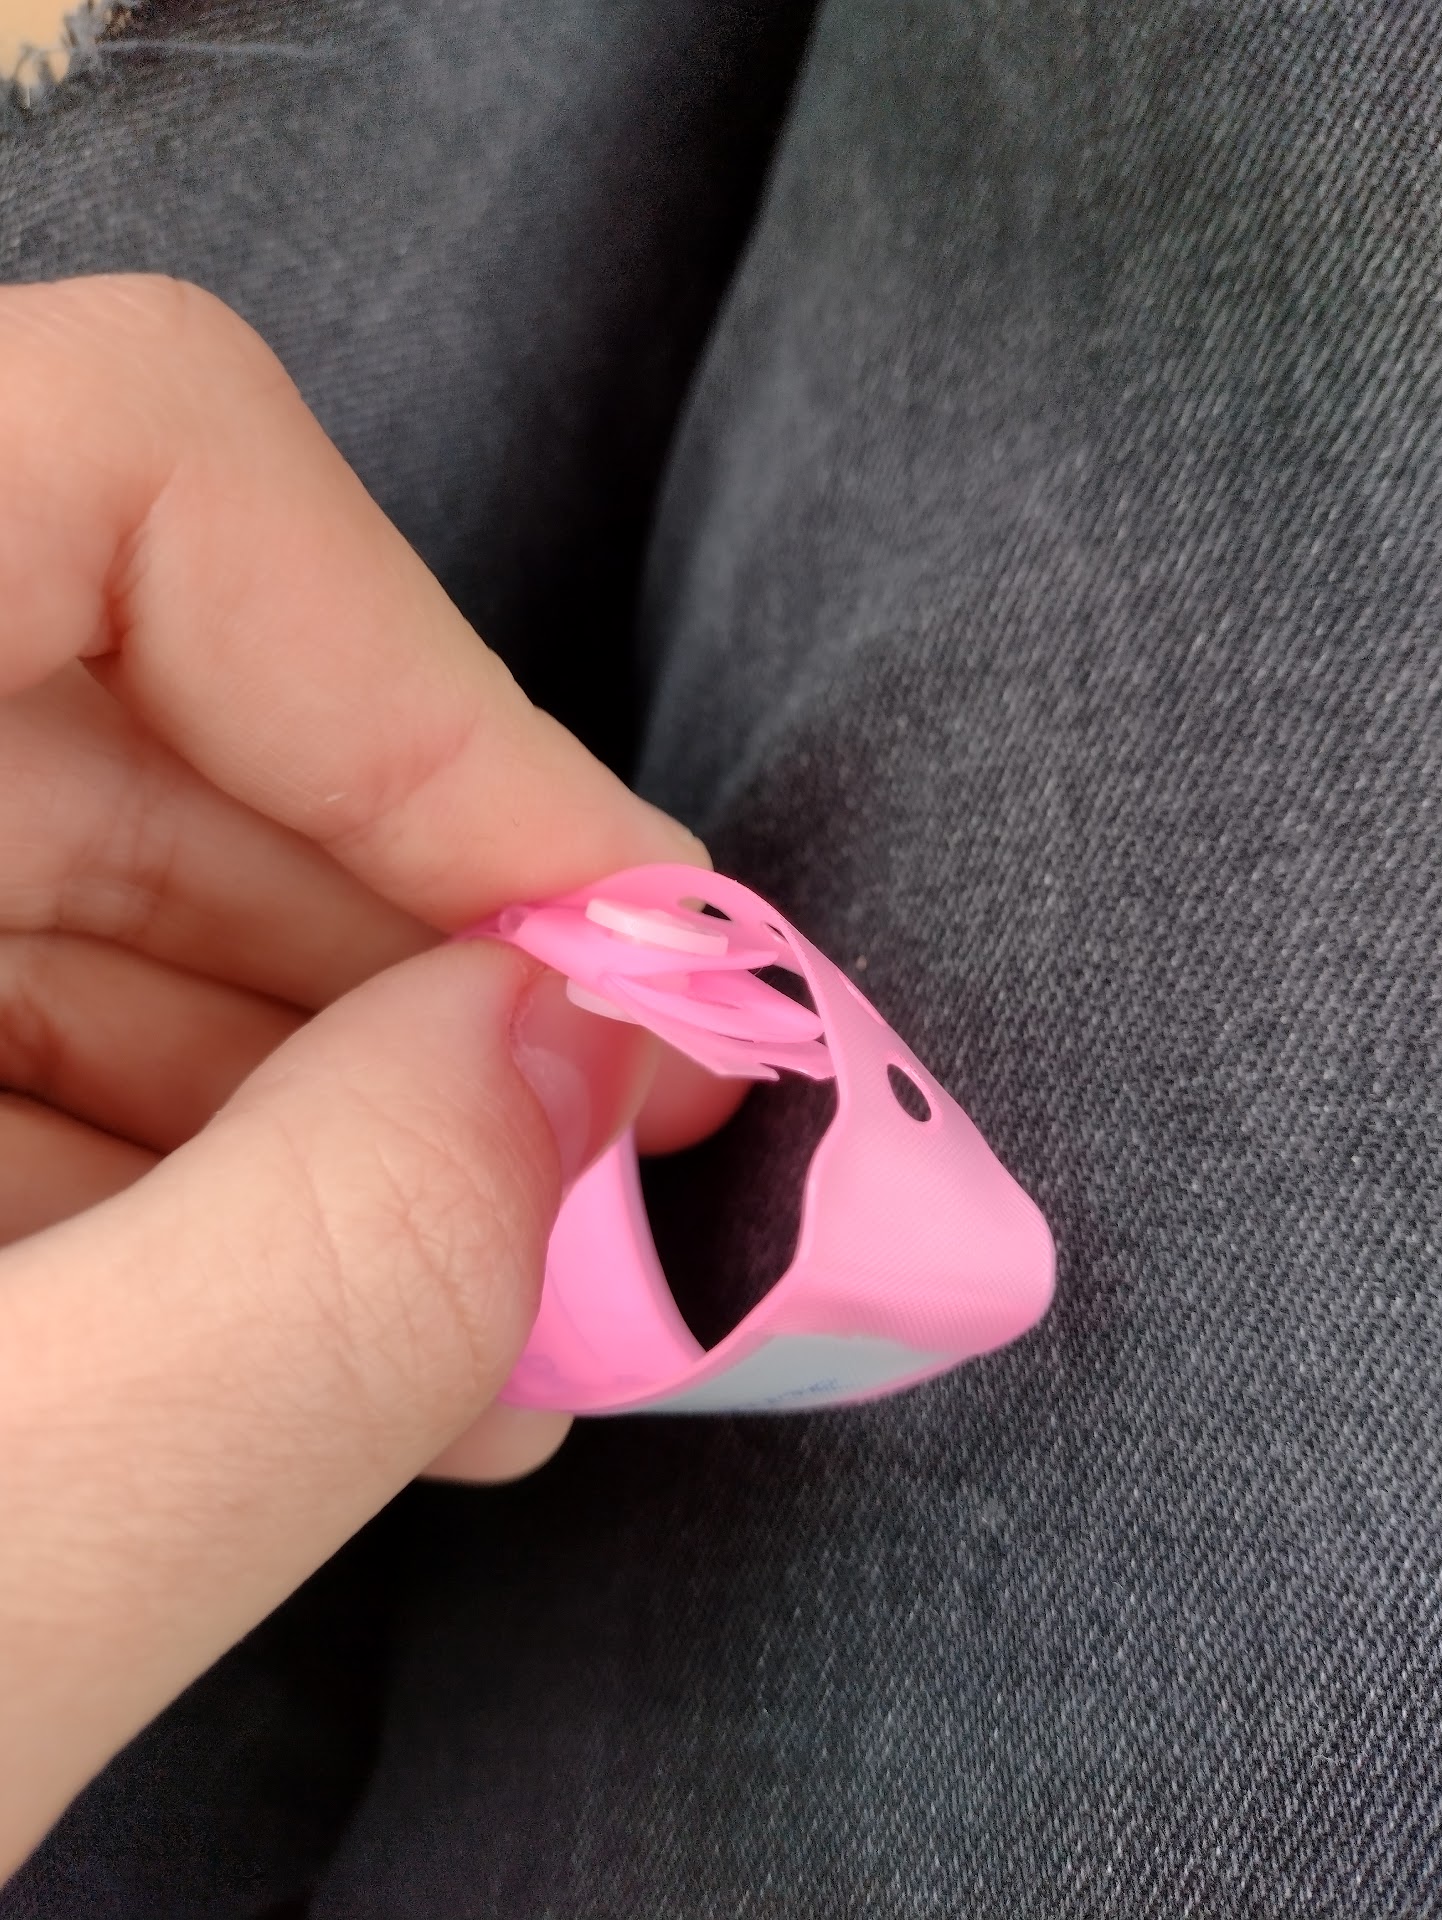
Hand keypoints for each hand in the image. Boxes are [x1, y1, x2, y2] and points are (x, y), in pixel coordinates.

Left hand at [0, 277, 735, 1874]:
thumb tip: (585, 1059)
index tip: (634, 952)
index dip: (430, 693)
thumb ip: (320, 1292)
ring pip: (114, 853)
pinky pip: (27, 994)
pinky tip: (339, 1332)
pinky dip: (218, 1150)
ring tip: (503, 1312)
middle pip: (154, 684)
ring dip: (354, 1076)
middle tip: (632, 1156)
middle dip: (435, 934)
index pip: (114, 463)